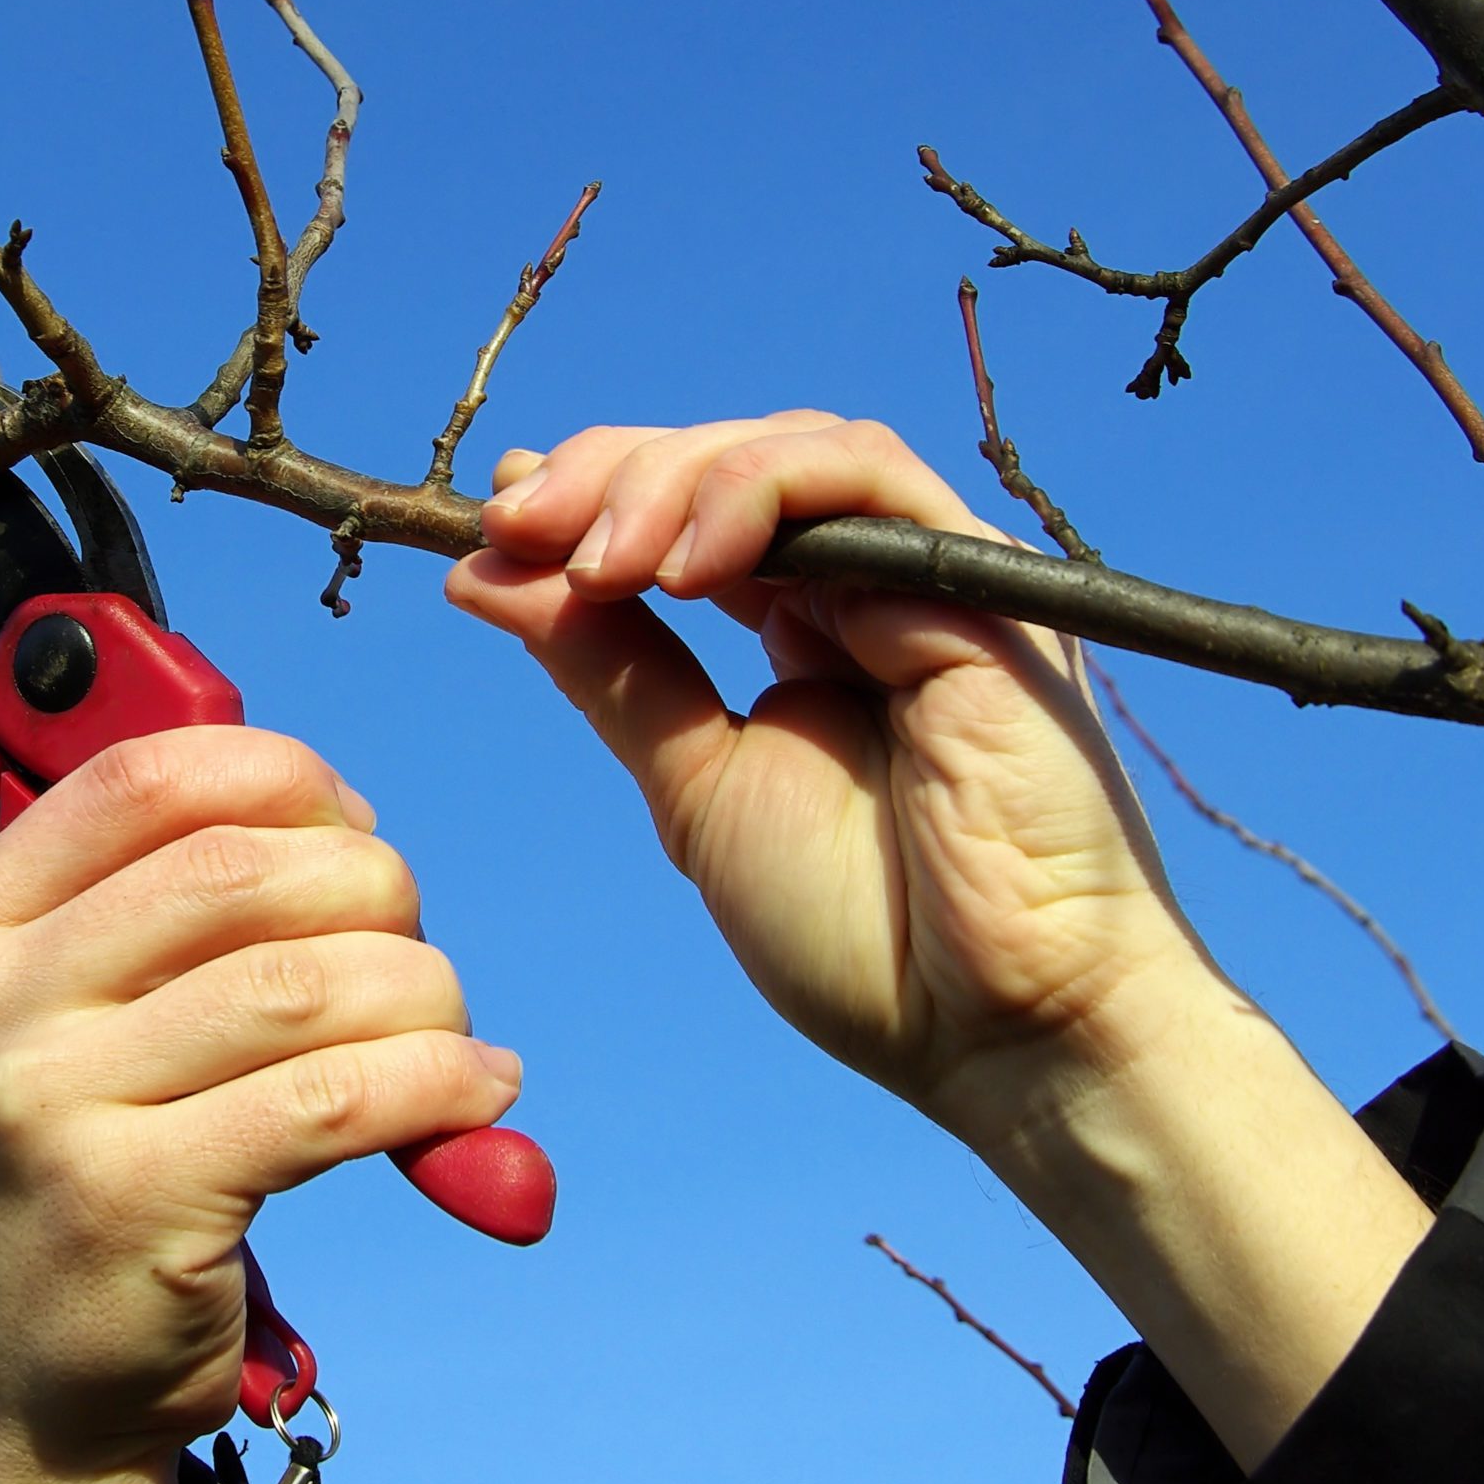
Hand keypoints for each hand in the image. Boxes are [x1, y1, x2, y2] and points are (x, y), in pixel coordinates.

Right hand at [0, 726, 521, 1483]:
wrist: (36, 1389)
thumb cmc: (92, 1166)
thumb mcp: (71, 1018)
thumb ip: (162, 905)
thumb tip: (345, 817)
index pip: (146, 779)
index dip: (285, 778)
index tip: (353, 828)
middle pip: (240, 870)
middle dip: (374, 890)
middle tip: (411, 950)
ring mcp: (44, 1106)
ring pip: (302, 984)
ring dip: (423, 995)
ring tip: (453, 1034)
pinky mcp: (130, 1204)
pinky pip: (335, 1099)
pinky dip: (437, 1082)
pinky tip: (476, 1095)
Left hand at [445, 412, 1432, 1470]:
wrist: (998, 1032)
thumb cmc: (865, 934)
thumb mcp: (694, 786)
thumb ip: (610, 672)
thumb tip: (485, 575)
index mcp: (806, 632)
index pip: (688, 516)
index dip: (585, 502)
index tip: (488, 532)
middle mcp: (868, 590)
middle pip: (729, 463)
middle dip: (607, 477)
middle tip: (518, 525)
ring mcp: (927, 582)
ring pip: (792, 450)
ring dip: (672, 480)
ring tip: (596, 557)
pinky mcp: (980, 587)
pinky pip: (866, 479)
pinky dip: (761, 491)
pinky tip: (684, 563)